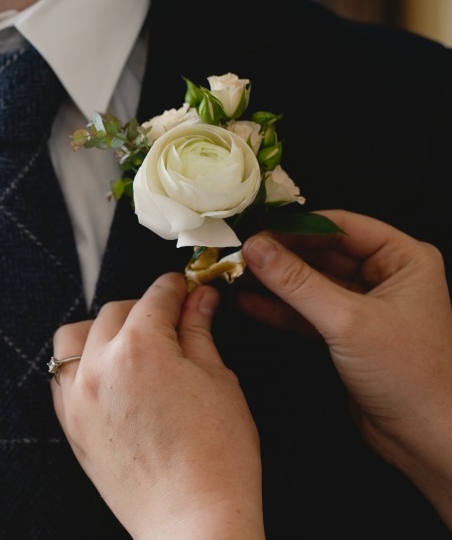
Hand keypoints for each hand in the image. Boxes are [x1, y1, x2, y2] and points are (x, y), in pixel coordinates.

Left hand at [51, 274, 263, 538]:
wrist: (191, 520)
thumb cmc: (216, 457)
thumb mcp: (219, 381)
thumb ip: (199, 332)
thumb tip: (199, 299)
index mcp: (139, 347)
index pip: (155, 297)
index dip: (176, 288)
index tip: (187, 290)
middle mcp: (99, 366)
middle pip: (113, 312)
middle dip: (143, 309)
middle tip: (172, 322)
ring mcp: (78, 397)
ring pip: (74, 338)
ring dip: (101, 331)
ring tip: (132, 346)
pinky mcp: (71, 426)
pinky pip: (61, 378)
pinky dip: (80, 366)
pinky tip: (108, 376)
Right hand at [238, 210, 451, 525]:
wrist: (426, 437)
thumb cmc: (411, 376)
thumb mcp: (347, 321)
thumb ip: (297, 282)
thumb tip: (257, 248)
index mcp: (404, 259)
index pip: (340, 227)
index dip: (295, 227)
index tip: (256, 230)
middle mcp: (386, 277)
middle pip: (322, 253)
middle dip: (280, 255)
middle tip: (240, 253)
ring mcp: (364, 305)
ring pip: (311, 283)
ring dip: (275, 281)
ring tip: (236, 275)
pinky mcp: (347, 333)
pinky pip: (307, 311)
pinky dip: (280, 308)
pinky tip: (249, 303)